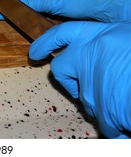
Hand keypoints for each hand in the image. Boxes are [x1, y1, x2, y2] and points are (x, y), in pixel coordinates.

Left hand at [30, 21, 130, 138]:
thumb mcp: (128, 37)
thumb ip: (109, 44)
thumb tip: (100, 54)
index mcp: (97, 34)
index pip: (61, 34)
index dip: (45, 43)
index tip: (35, 53)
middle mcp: (87, 56)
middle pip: (60, 69)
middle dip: (67, 79)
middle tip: (81, 84)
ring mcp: (91, 84)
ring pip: (84, 98)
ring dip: (100, 101)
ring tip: (124, 98)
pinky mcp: (102, 109)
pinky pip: (102, 120)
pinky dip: (114, 122)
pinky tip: (127, 115)